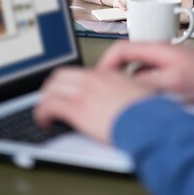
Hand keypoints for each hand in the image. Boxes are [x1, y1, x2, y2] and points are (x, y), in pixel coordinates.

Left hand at [34, 67, 153, 143]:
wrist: (151, 123)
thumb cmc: (149, 114)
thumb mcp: (141, 94)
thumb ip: (129, 91)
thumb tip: (127, 98)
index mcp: (109, 76)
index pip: (79, 72)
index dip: (68, 83)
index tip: (67, 93)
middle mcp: (95, 80)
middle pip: (60, 75)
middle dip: (52, 89)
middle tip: (51, 101)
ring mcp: (85, 93)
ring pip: (52, 88)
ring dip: (45, 101)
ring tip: (45, 114)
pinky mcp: (78, 109)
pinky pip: (49, 105)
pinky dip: (42, 114)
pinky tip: (46, 122)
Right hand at [98, 42, 193, 102]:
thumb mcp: (174, 83)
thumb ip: (148, 84)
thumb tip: (123, 88)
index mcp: (156, 49)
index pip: (120, 50)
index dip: (104, 64)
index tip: (98, 80)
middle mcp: (157, 53)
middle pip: (124, 59)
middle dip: (110, 73)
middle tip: (104, 91)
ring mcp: (162, 62)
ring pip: (133, 69)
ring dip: (124, 81)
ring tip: (119, 98)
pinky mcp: (168, 72)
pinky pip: (144, 77)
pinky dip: (137, 87)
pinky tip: (140, 100)